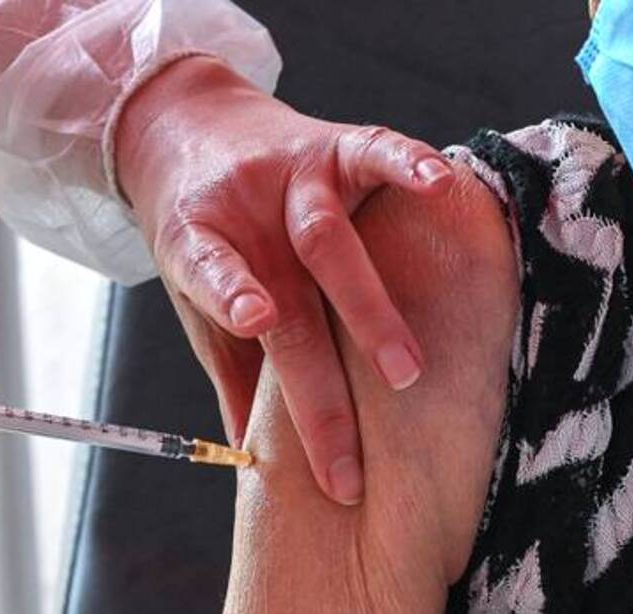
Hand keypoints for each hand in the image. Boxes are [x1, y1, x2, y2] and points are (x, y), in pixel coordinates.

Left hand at [115, 56, 453, 504]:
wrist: (192, 129)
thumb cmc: (207, 232)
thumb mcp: (199, 300)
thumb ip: (231, 371)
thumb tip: (250, 465)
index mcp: (198, 247)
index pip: (210, 274)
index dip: (229, 295)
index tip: (256, 323)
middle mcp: (248, 218)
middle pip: (289, 306)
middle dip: (319, 388)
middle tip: (345, 465)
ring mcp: (294, 181)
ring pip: (329, 241)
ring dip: (368, 310)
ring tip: (404, 373)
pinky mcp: (336, 147)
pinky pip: (377, 154)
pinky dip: (411, 165)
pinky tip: (440, 187)